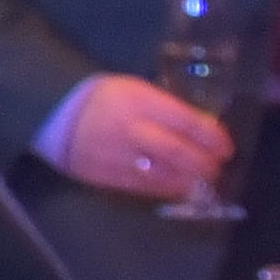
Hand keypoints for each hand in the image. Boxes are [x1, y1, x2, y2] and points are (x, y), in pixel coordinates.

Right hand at [64, 73, 234, 203]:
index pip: (188, 123)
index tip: (225, 148)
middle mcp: (131, 130)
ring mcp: (118, 157)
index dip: (213, 139)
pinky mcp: (107, 177)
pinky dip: (169, 190)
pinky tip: (179, 187)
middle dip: (206, 164)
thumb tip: (202, 130)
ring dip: (191, 182)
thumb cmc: (102, 99)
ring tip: (202, 180)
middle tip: (216, 167)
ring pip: (166, 176)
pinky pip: (147, 189)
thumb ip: (167, 109)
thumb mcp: (136, 90)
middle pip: (180, 153)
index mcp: (139, 101)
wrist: (54, 117)